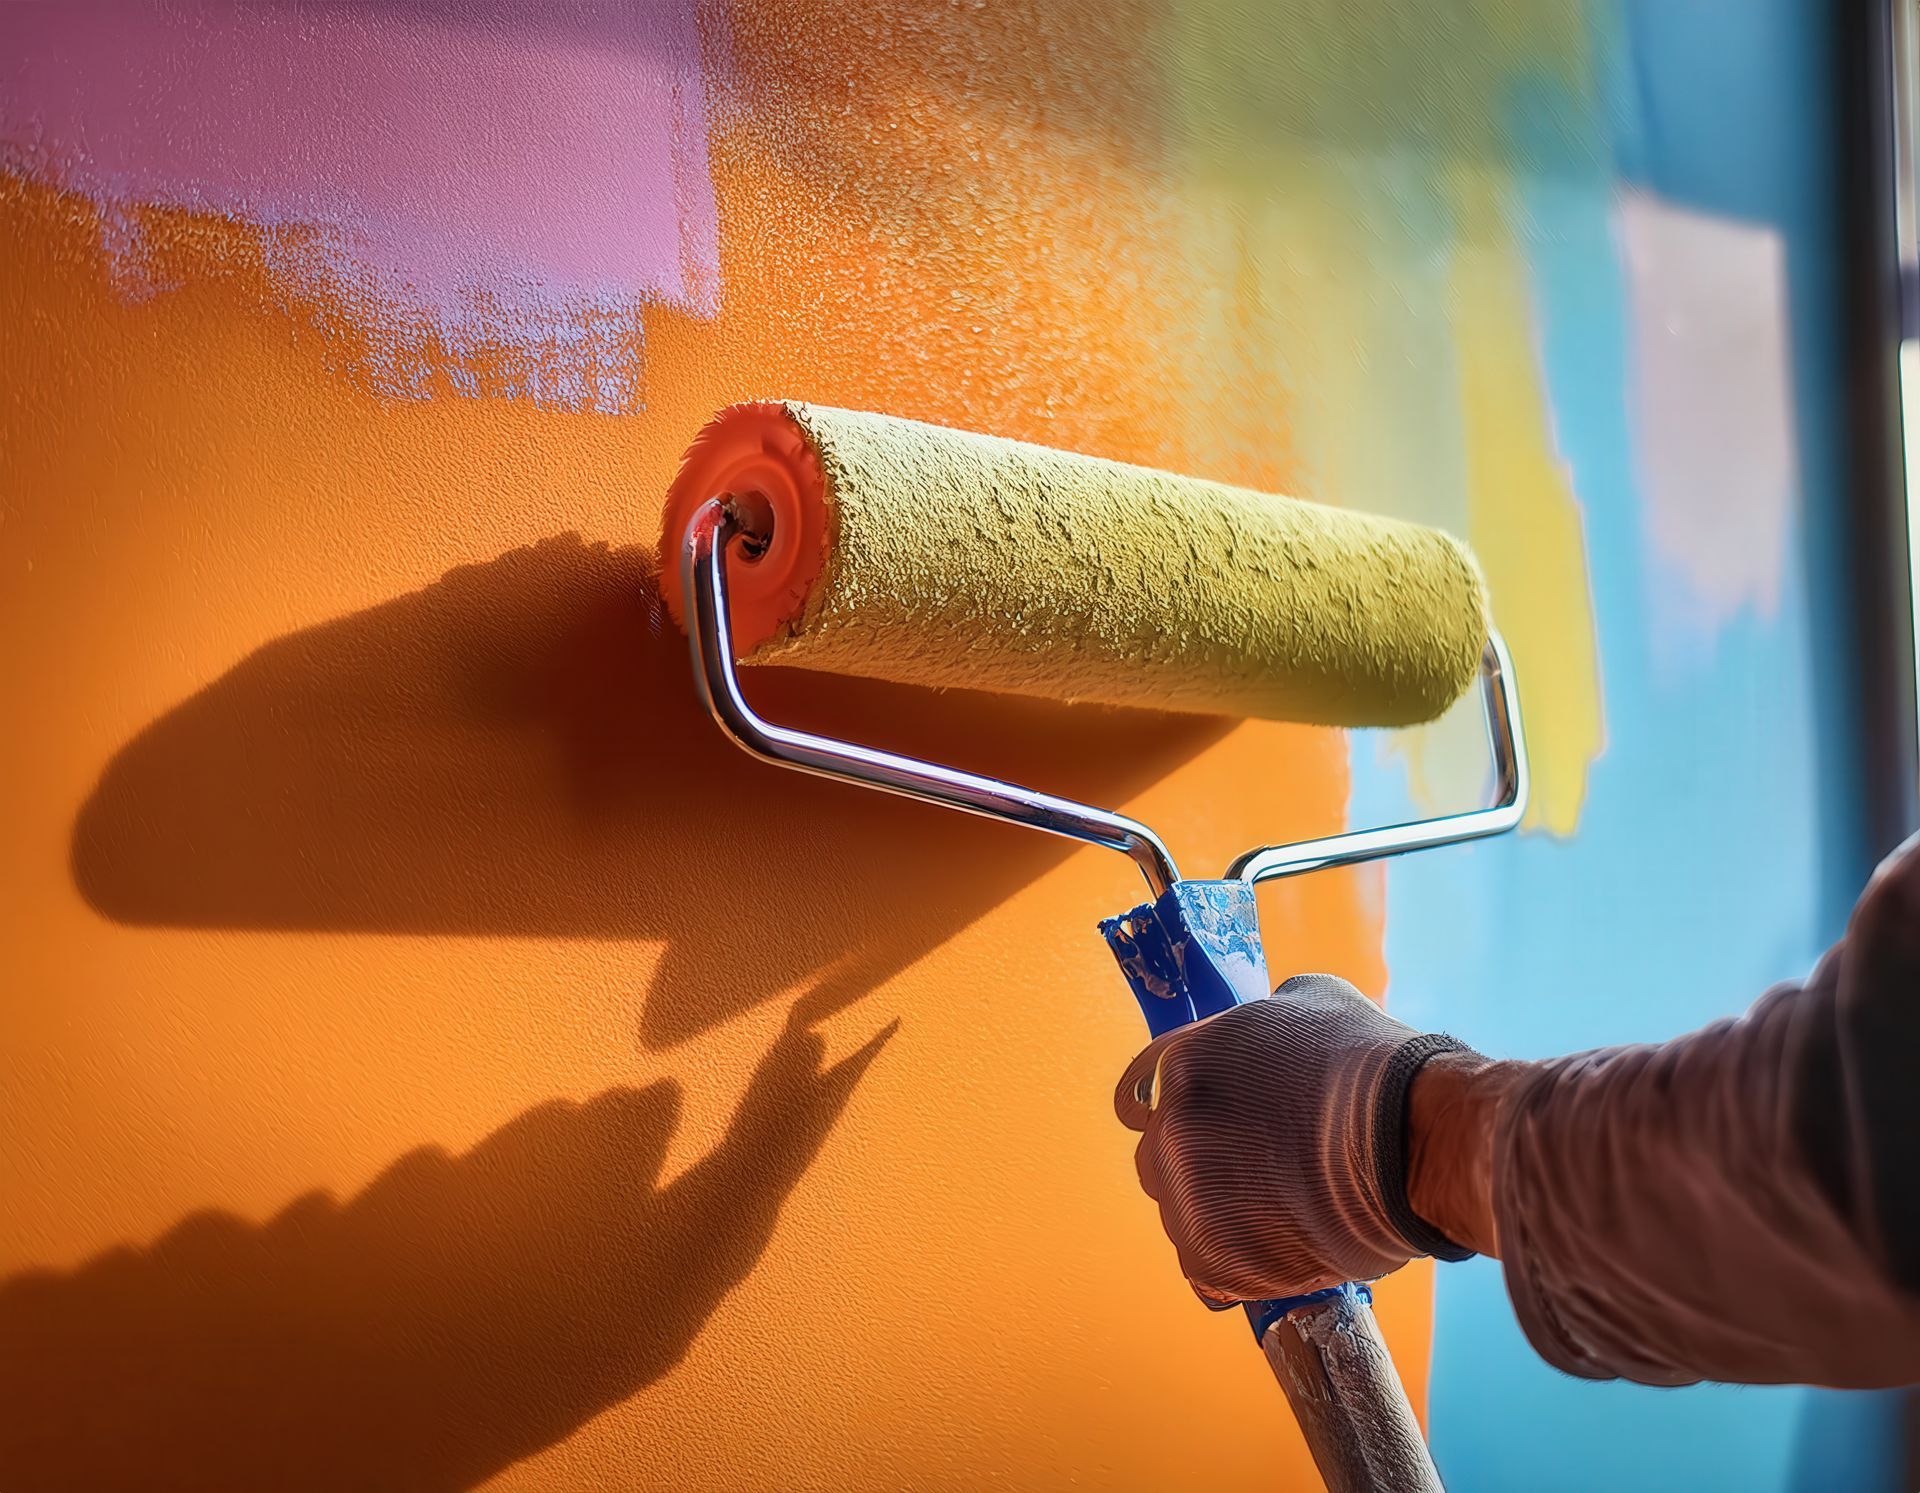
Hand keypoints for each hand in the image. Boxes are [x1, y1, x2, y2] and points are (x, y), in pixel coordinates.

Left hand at [1114, 974, 1477, 1303]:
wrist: (1413, 1138)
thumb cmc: (1372, 1065)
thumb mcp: (1310, 1002)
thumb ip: (1258, 1023)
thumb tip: (1256, 1036)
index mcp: (1184, 1063)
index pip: (1138, 1094)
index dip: (1169, 1112)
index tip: (1197, 1131)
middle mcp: (1173, 1126)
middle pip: (1158, 1157)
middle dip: (1196, 1166)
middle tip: (1254, 1174)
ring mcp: (1189, 1192)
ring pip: (1181, 1214)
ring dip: (1217, 1216)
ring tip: (1282, 1213)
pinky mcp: (1213, 1254)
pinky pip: (1205, 1267)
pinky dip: (1237, 1265)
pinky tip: (1281, 1248)